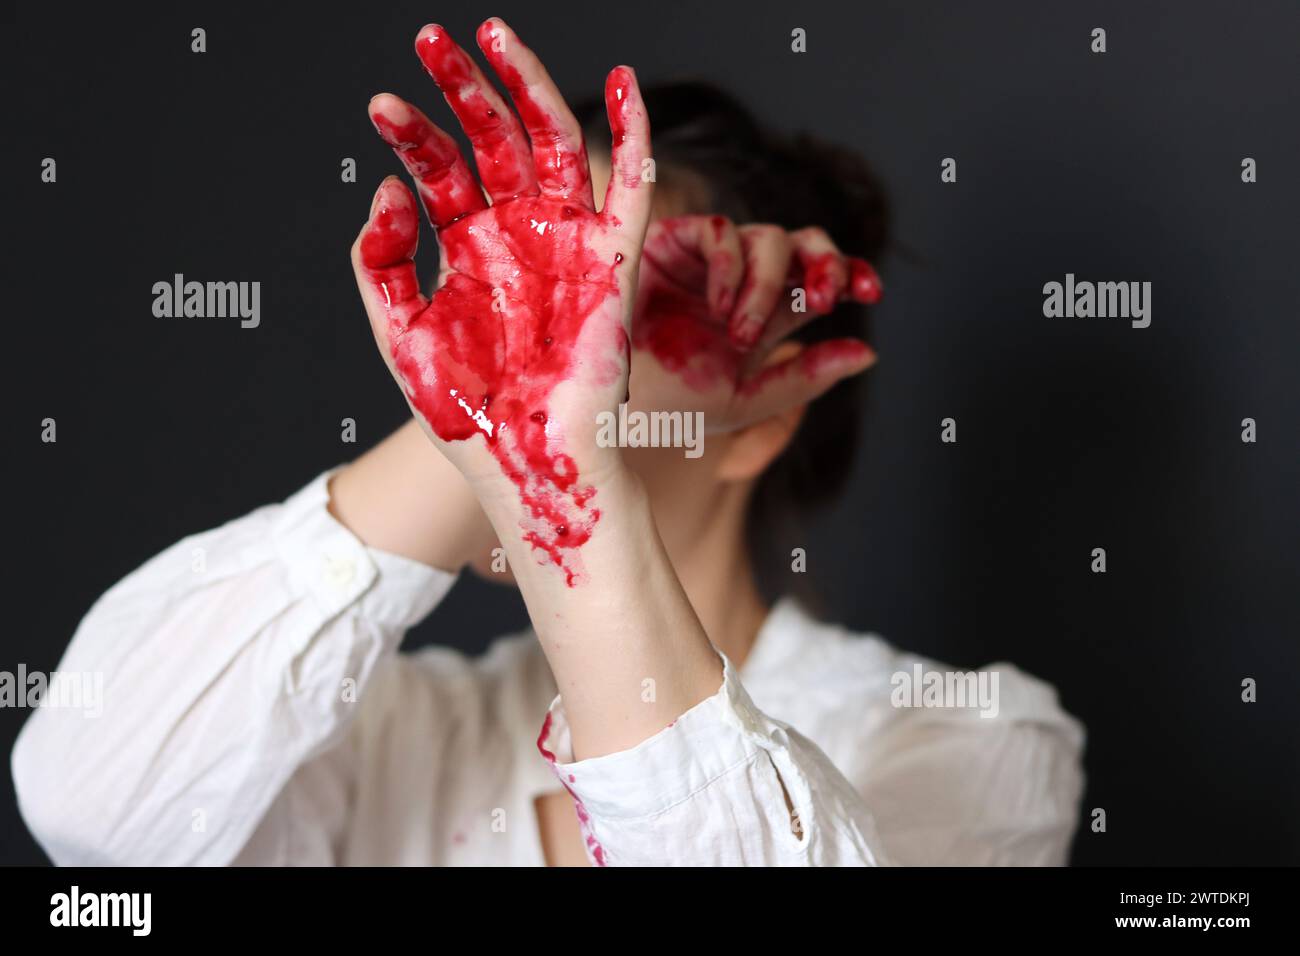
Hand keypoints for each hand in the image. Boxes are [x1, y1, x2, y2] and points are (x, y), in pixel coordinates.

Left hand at [351, 19, 652, 584]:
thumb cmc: (465, 413)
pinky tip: (623, 82)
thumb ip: (382, 260)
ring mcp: (566, 245)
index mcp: (468, 251)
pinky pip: (631, 188)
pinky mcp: (613, 264)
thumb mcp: (398, 334)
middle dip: (465, 85)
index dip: (413, 131)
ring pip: (555, 144)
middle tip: (432, 37)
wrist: (526, 465)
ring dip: (530, 86)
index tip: (382, 103)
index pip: (441, 170)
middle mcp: (518, 237)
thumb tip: (389, 186)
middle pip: (495, 139)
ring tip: (495, 35)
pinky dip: (634, 134)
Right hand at [629, 215, 882, 431]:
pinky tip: (718, 306)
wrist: (601, 400)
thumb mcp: (743, 401)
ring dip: (769, 285)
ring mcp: (710, 262)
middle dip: (827, 261)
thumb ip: (804, 379)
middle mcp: (744, 284)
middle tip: (826, 296)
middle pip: (806, 244)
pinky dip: (730, 266)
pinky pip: (721, 232)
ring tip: (739, 332)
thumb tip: (870, 352)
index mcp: (767, 320)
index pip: (821, 283)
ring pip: (770, 238)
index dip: (853, 274)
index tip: (873, 293)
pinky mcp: (674, 242)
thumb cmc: (666, 408)